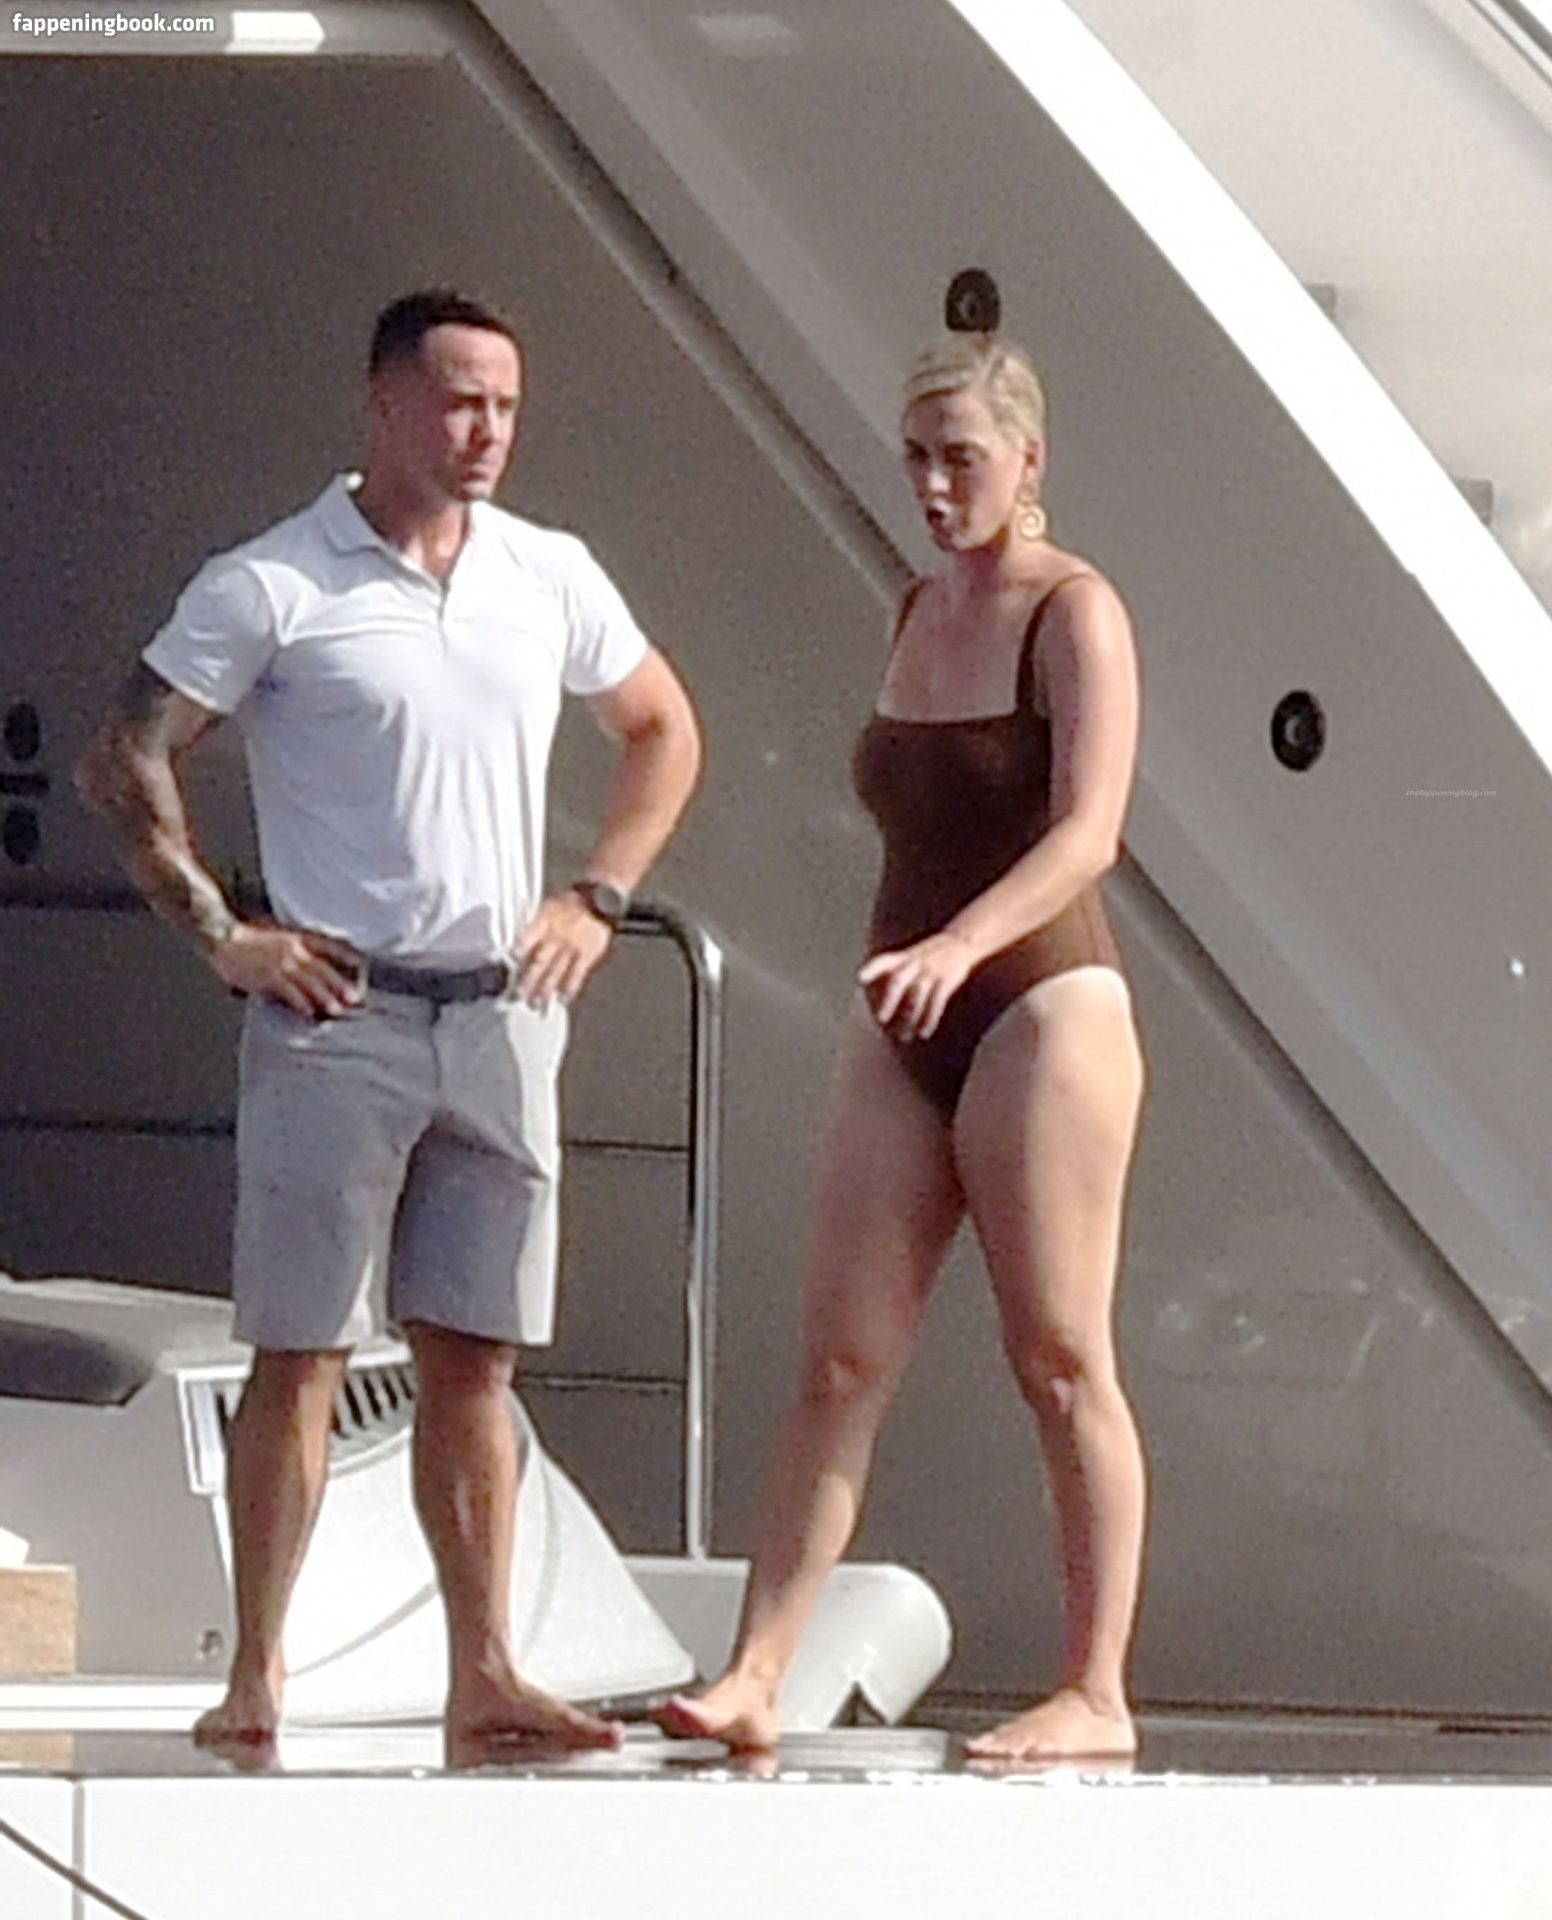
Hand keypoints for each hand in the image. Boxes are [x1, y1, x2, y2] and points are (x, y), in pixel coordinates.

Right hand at [207, 923, 363, 1017]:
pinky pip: (288, 990)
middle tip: (355, 999)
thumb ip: (298, 949)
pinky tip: (307, 1011)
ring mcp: (281, 962)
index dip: (347, 958)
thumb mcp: (279, 937)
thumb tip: (312, 967)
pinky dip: (299, 1001)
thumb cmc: (250, 940)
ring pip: (309, 982)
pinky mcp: (268, 975)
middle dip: (340, 985)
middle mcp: (294, 949)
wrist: (224, 937)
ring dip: (324, 997)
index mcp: (298, 938)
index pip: (330, 947)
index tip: (362, 968)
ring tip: (337, 1010)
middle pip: (322, 969)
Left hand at [514, 891, 613, 1005]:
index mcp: (545, 922)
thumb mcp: (548, 905)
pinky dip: (570, 988)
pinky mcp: (587, 955)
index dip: (518, 951)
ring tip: (535, 1002)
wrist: (599, 899)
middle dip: (528, 981)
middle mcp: (556, 937)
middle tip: (518, 996)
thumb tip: (520, 943)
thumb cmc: (572, 901)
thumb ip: (536, 924)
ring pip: (555, 972)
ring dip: (545, 989)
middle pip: (539, 962)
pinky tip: (563, 999)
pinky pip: (577, 974)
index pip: (527, 939)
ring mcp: (572, 948)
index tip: (509, 965)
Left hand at [858, 930, 979, 1039]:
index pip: (884, 960)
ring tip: (903, 1037)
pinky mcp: (947, 980)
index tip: (860, 978)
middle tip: (881, 1019)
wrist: (963, 939)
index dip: (872, 968)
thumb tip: (873, 988)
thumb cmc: (932, 952)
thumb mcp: (912, 953)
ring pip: (917, 997)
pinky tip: (924, 1033)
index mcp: (905, 957)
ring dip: (910, 1018)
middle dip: (889, 1000)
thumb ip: (896, 968)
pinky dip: (930, 1018)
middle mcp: (915, 963)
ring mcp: (931, 972)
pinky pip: (937, 1002)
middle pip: (899, 981)